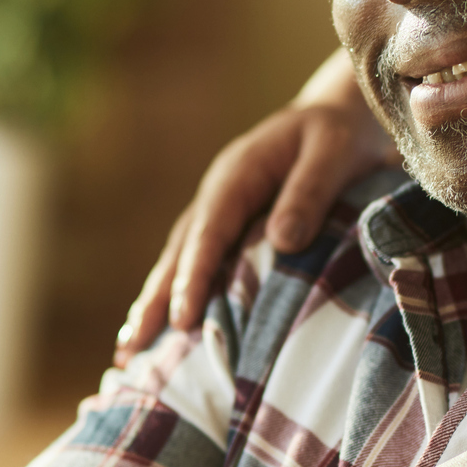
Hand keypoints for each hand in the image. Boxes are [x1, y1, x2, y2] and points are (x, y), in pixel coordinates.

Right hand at [116, 55, 392, 364]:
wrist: (338, 115)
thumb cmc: (337, 133)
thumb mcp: (332, 151)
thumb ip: (309, 191)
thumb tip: (283, 240)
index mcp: (236, 174)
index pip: (208, 231)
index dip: (193, 276)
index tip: (181, 319)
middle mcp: (217, 194)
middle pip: (179, 252)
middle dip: (154, 300)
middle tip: (128, 348)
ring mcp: (220, 211)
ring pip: (179, 261)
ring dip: (154, 304)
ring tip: (127, 351)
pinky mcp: (231, 227)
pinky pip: (200, 264)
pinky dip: (180, 295)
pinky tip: (167, 331)